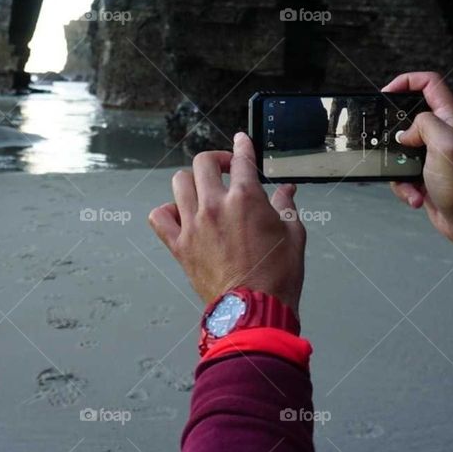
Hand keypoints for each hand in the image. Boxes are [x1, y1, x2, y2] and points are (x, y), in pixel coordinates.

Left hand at [148, 132, 305, 314]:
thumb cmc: (276, 277)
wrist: (254, 310)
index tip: (240, 141)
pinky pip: (159, 217)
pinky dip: (166, 211)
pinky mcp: (180, 245)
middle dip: (216, 160)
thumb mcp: (292, 235)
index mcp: (246, 199)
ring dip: (192, 181)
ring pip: (180, 183)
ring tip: (203, 190)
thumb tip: (286, 191)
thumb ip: (285, 207)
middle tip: (225, 169)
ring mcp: (194, 224)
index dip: (241, 146)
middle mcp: (215, 205)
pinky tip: (180, 214)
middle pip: (203, 163)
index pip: (242, 160)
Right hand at [383, 72, 452, 246]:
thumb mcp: (446, 144)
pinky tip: (415, 195)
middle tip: (387, 141)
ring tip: (409, 179)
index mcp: (451, 120)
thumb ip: (424, 125)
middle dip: (393, 130)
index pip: (430, 84)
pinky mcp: (425, 175)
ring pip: (400, 148)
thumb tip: (405, 133)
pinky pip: (401, 172)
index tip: (386, 93)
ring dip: (397, 165)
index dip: (407, 81)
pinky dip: (403, 186)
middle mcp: (443, 134)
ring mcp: (433, 155)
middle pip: (409, 117)